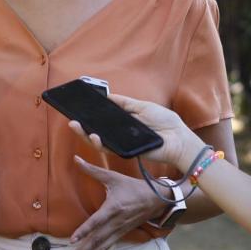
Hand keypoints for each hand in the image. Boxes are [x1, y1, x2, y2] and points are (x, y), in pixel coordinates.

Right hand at [68, 94, 202, 167]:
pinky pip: (110, 148)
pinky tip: (94, 136)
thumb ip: (124, 103)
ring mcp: (123, 144)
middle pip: (97, 131)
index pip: (103, 119)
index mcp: (124, 122)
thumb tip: (108, 96)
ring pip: (99, 142)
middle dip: (82, 127)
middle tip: (72, 121)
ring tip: (77, 127)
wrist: (179, 138)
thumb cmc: (165, 122)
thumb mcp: (143, 106)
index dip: (90, 115)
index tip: (78, 108)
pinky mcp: (127, 152)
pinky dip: (100, 143)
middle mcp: (121, 133)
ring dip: (86, 136)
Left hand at [68, 156, 164, 249]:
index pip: (97, 221)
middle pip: (98, 240)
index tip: (73, 239)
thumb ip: (92, 170)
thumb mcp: (113, 177)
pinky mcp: (122, 234)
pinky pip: (107, 246)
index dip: (85, 230)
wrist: (157, 199)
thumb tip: (75, 159)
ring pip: (102, 246)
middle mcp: (117, 222)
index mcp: (114, 207)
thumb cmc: (133, 186)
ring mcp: (120, 230)